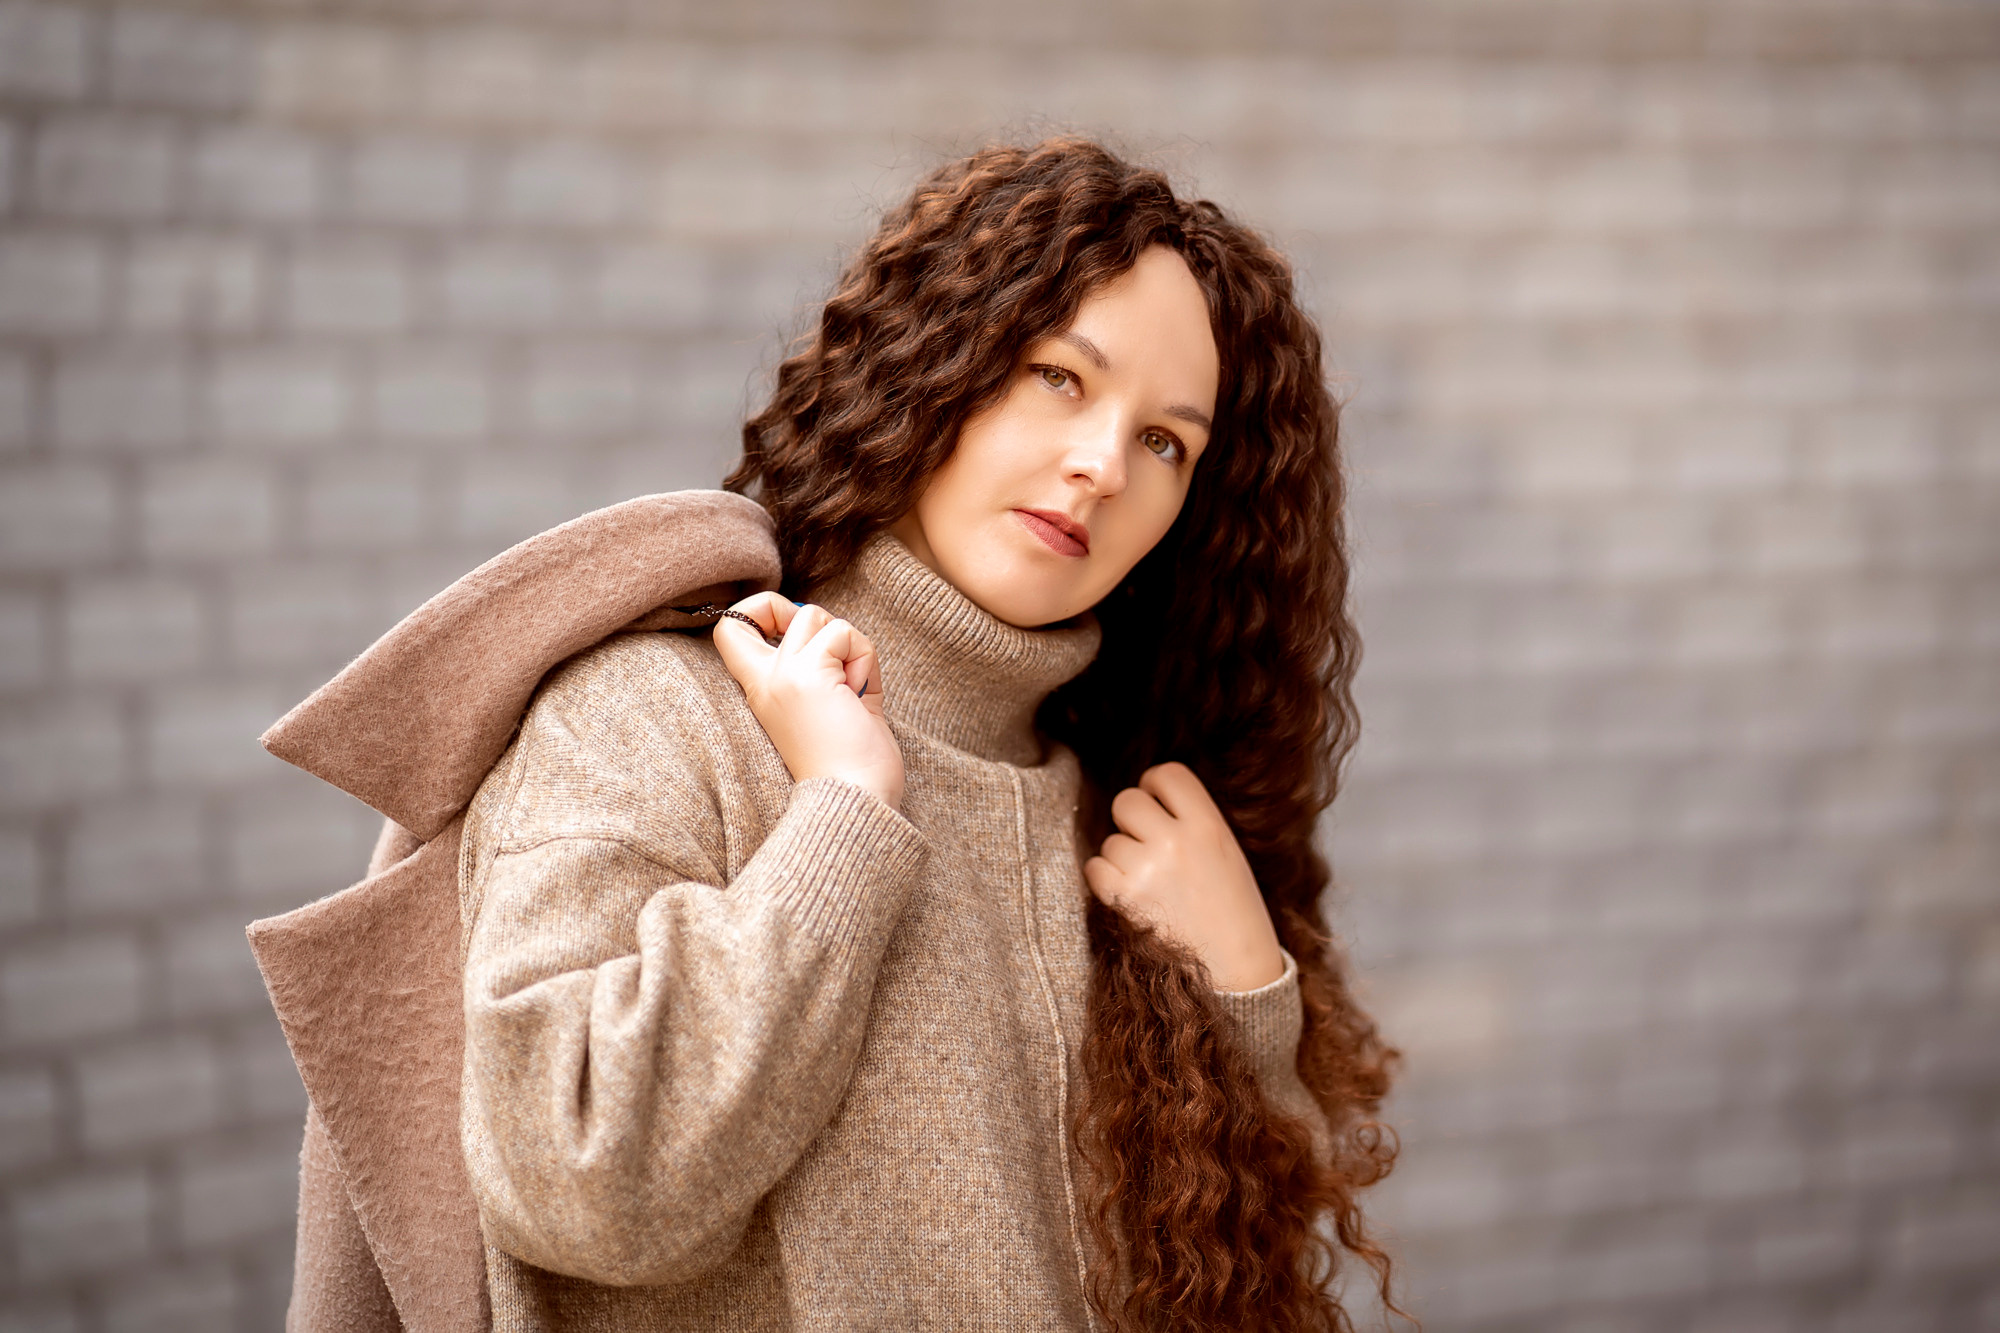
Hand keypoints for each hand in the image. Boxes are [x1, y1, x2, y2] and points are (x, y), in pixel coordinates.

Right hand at [710, 594, 905, 811]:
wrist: (855, 801)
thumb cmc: (849, 764)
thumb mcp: (822, 705)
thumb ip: (818, 668)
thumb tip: (831, 630)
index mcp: (760, 691)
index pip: (728, 629)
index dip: (757, 610)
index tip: (789, 627)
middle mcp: (764, 680)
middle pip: (766, 605)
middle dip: (807, 614)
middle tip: (835, 656)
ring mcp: (783, 675)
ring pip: (815, 616)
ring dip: (848, 645)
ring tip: (854, 688)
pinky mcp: (809, 675)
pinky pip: (845, 634)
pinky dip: (864, 659)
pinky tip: (862, 695)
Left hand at [1082, 762, 1284, 991]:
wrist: (1238, 977)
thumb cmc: (1235, 917)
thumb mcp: (1227, 857)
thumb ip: (1192, 824)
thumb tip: (1149, 801)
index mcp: (1209, 826)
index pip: (1167, 774)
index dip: (1155, 787)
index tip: (1156, 804)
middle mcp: (1177, 841)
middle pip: (1128, 800)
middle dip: (1131, 820)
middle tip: (1146, 845)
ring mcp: (1148, 870)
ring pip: (1111, 841)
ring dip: (1121, 858)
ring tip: (1151, 886)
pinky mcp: (1124, 899)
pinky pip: (1095, 868)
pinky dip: (1106, 881)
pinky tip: (1130, 896)